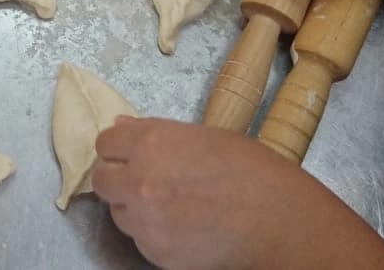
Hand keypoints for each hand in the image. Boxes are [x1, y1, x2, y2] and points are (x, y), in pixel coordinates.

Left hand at [93, 118, 383, 269]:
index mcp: (152, 142)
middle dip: (118, 177)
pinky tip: (183, 226)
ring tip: (170, 204)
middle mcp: (140, 180)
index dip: (118, 146)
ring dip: (134, 206)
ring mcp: (146, 221)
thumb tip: (124, 129)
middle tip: (142, 179)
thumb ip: (158, 133)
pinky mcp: (157, 254)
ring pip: (119, 213)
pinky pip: (141, 240)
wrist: (281, 222)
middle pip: (102, 179)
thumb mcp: (207, 136)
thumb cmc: (253, 171)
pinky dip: (154, 233)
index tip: (128, 150)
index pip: (105, 142)